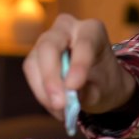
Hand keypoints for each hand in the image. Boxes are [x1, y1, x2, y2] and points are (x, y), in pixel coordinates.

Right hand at [22, 13, 136, 120]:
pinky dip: (42, 94)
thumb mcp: (106, 88)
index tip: (74, 86)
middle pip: (49, 46)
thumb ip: (89, 90)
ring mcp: (47, 40)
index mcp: (92, 30)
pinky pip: (31, 74)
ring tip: (61, 110)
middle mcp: (67, 28)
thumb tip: (69, 94)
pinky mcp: (35, 56)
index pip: (84, 43)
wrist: (99, 83)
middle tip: (60, 103)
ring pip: (35, 62)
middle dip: (52, 77)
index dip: (78, 64)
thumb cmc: (105, 81)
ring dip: (44, 90)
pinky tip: (56, 108)